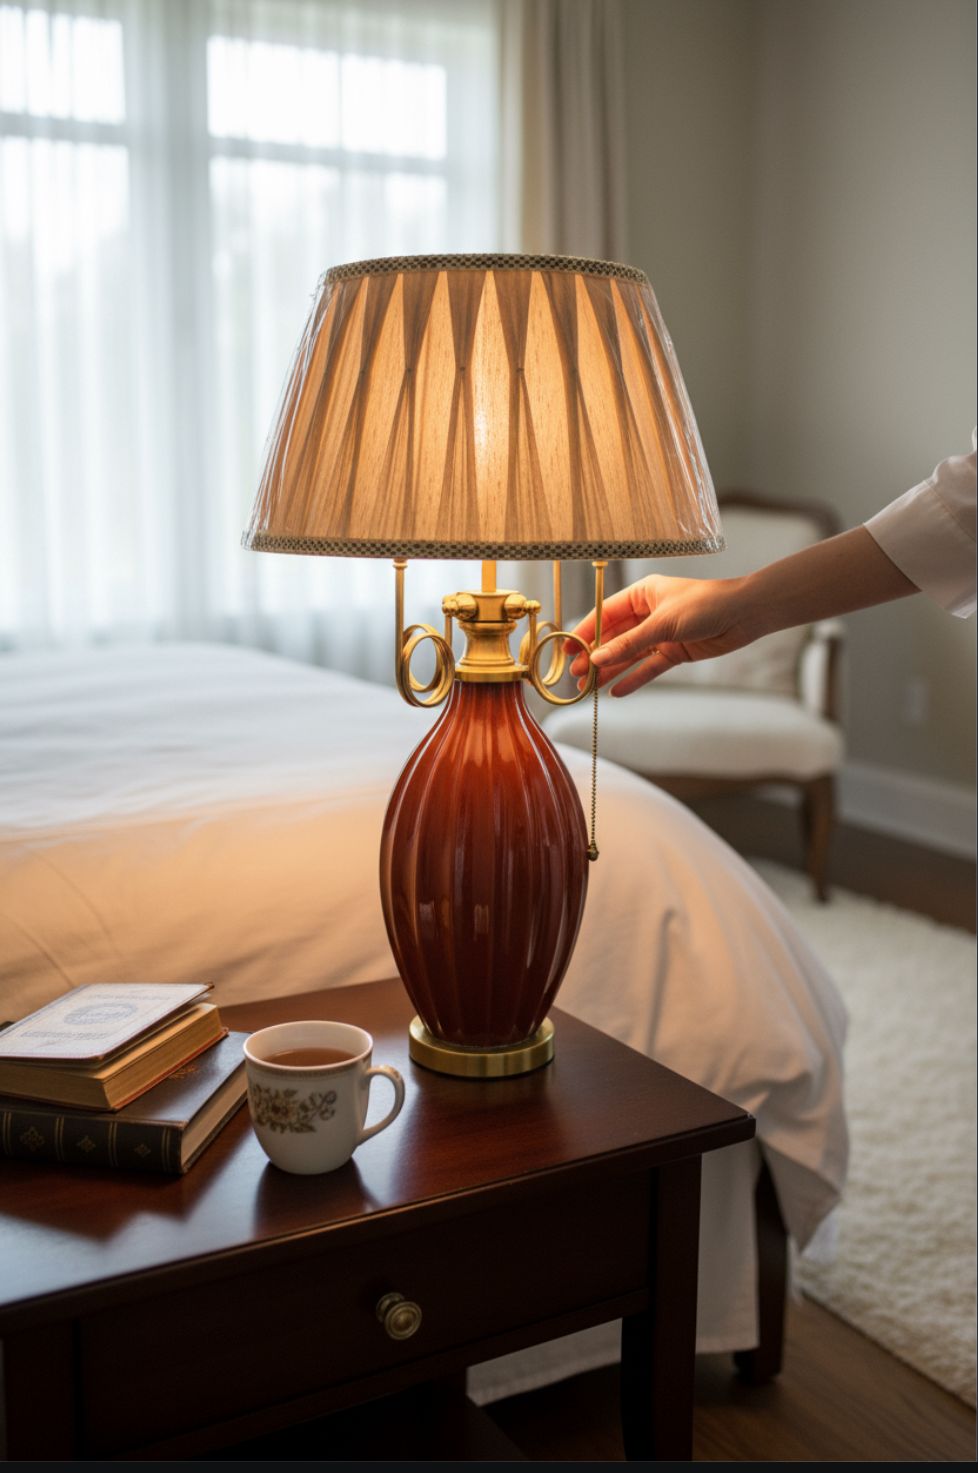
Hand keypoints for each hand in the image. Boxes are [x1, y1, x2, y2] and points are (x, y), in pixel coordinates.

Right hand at [567, 574, 760, 695]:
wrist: (745, 614)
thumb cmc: (706, 604)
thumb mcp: (663, 623)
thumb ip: (629, 643)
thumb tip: (597, 658)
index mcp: (641, 594)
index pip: (604, 614)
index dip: (584, 633)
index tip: (567, 649)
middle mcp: (647, 614)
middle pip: (614, 637)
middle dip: (595, 656)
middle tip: (576, 676)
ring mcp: (660, 634)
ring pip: (628, 655)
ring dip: (609, 670)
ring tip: (588, 688)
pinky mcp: (674, 651)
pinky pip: (648, 667)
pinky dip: (633, 679)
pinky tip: (616, 691)